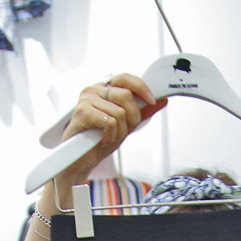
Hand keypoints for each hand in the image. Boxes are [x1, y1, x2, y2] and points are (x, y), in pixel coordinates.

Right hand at [57, 73, 166, 189]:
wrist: (79, 162)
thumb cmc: (98, 142)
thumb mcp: (125, 126)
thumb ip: (141, 113)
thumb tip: (161, 100)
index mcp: (103, 89)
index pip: (126, 78)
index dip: (142, 88)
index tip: (152, 101)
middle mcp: (94, 90)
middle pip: (126, 96)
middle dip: (132, 118)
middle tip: (122, 131)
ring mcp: (86, 99)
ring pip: (120, 112)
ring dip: (119, 132)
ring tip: (108, 138)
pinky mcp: (82, 112)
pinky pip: (110, 122)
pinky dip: (110, 136)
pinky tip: (101, 140)